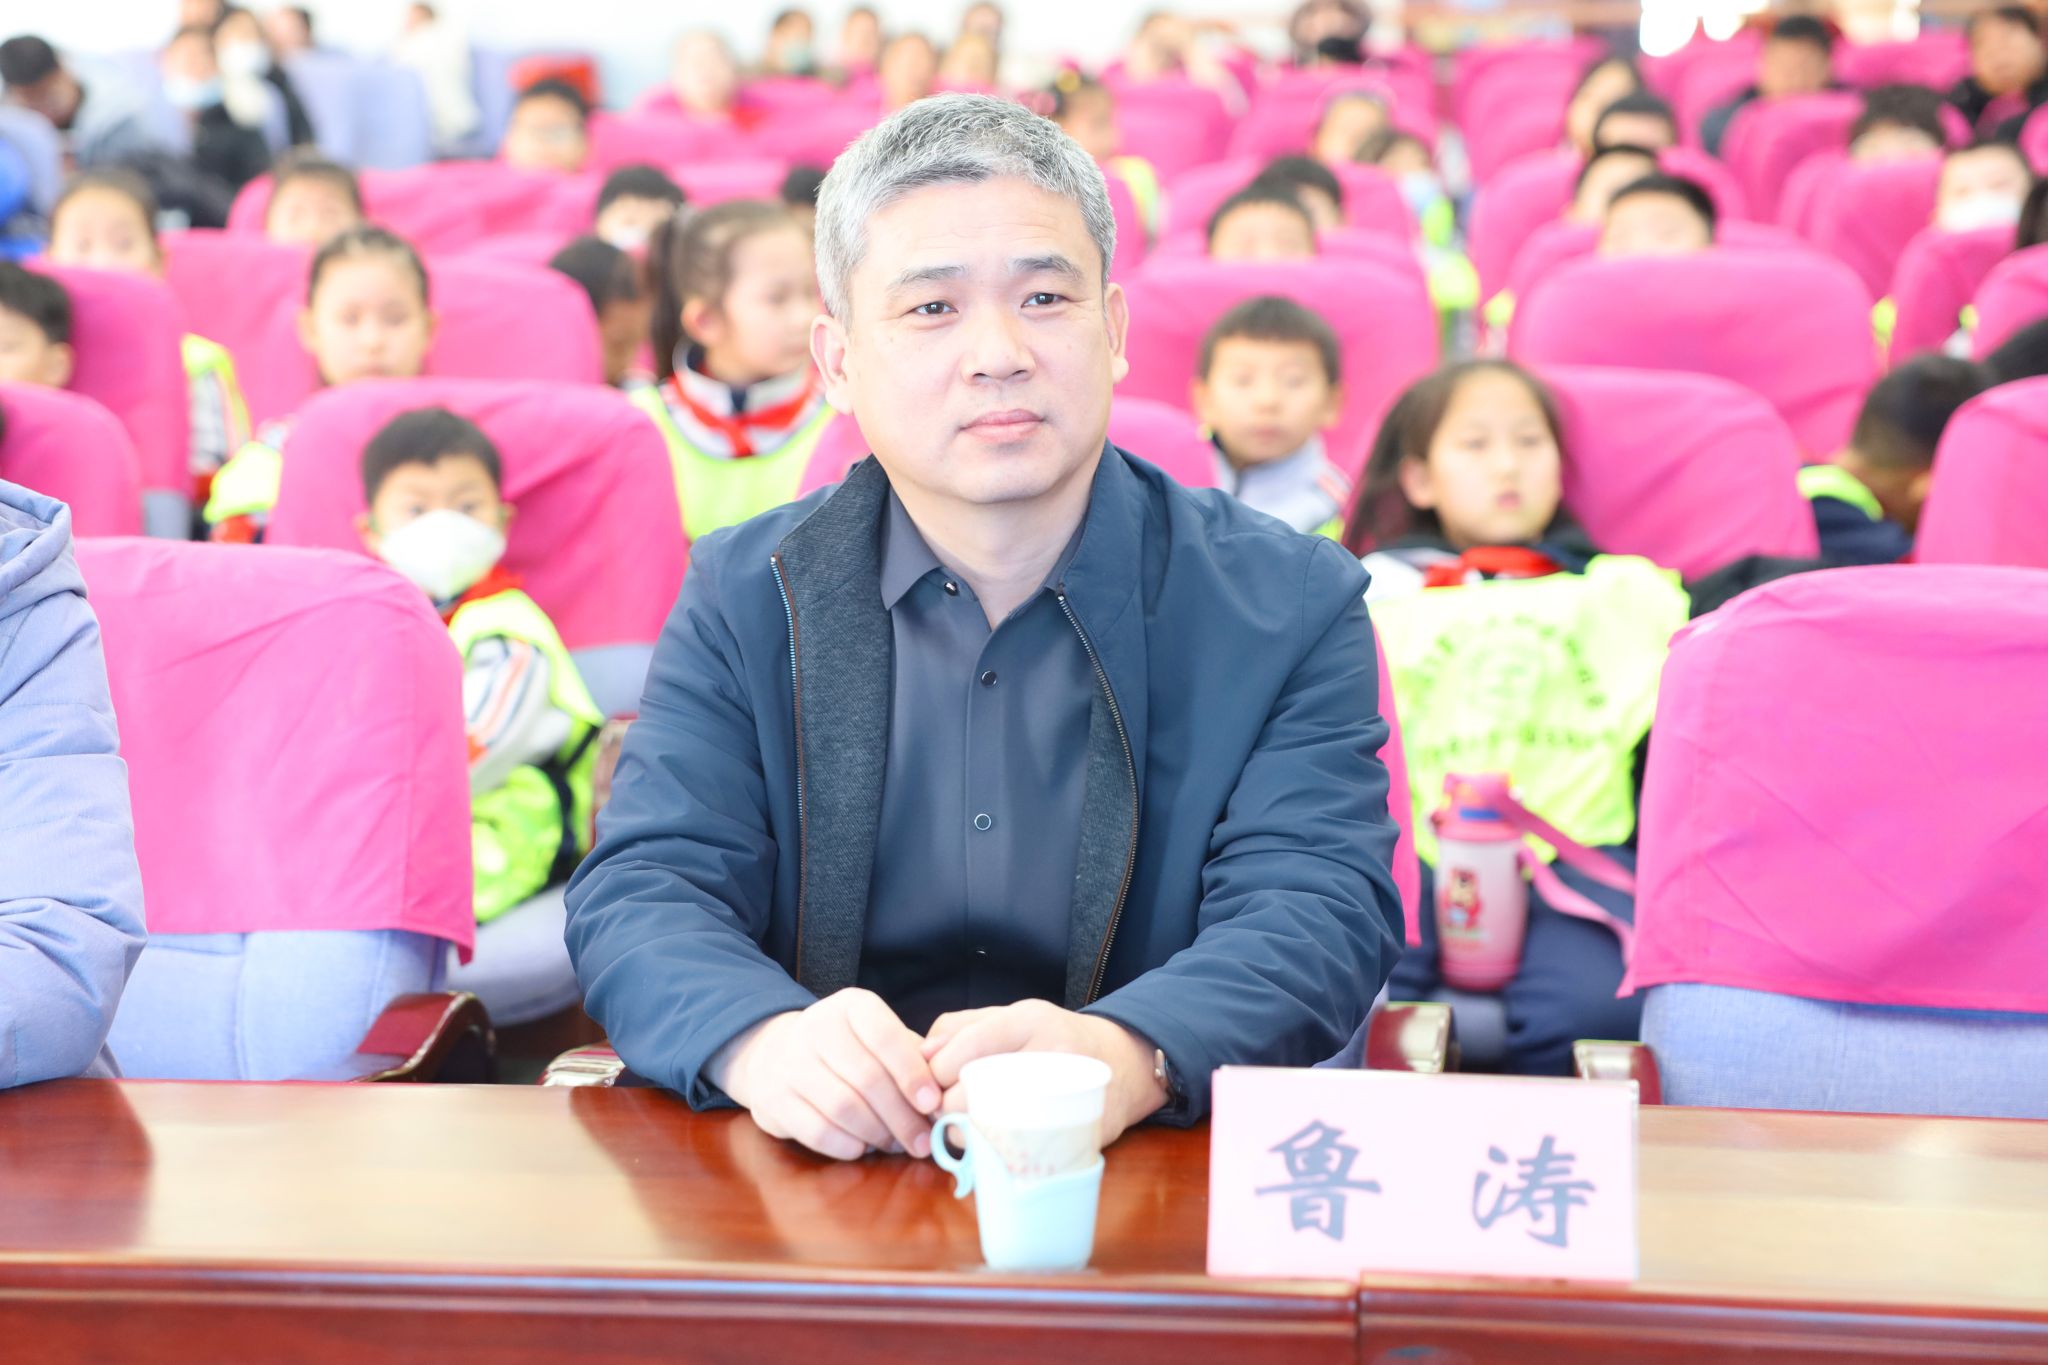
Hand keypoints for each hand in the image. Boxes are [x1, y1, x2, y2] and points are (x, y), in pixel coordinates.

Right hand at [709, 988, 941, 1161]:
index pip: (886, 1037)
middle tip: (923, 1142)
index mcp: (852, 1006)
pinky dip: (847, 1146)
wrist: (776, 1053)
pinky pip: (818, 1131)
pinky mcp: (774, 1099)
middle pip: (867, 1078)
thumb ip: (915, 1054)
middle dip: (901, 1117)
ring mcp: (791, 1063)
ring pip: (843, 1107)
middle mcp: (817, 1027)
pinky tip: (862, 1147)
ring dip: (877, 1134)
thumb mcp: (879, 1036)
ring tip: (895, 1145)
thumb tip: (948, 1075)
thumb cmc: (848, 1049)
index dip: (912, 1073)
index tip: (933, 1103)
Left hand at [921, 1000, 1166, 1146]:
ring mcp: (1065, 1096)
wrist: (1124, 1065)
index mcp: (1030, 1020)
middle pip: (973, 1089)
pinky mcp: (1074, 1134)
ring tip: (964, 1125)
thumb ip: (961, 1027)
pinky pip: (1016, 1152)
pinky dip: (991, 1153)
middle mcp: (1051, 1053)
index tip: (930, 1083)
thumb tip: (919, 1053)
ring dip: (964, 1133)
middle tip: (942, 1110)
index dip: (936, 1071)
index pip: (966, 1046)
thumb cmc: (1055, 1040)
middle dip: (945, 1105)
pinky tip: (988, 1143)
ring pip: (990, 1126)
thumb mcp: (1012, 1017)